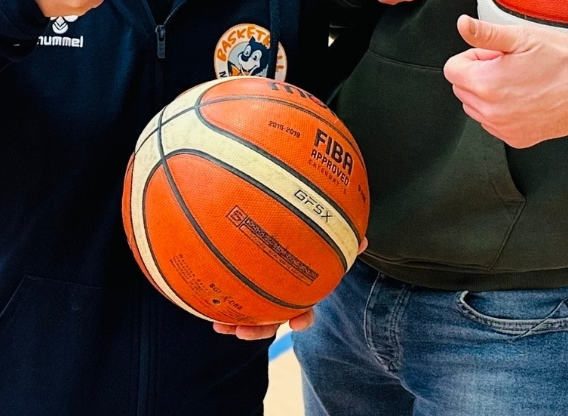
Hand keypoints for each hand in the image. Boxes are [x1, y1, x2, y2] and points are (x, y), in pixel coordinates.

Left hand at [211, 239, 364, 339]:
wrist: (289, 235)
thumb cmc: (310, 241)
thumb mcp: (325, 241)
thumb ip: (343, 242)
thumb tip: (365, 240)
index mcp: (299, 291)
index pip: (304, 310)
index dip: (301, 320)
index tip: (297, 324)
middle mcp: (280, 297)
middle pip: (271, 321)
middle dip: (258, 330)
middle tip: (244, 332)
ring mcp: (261, 295)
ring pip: (248, 314)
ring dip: (234, 322)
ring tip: (219, 325)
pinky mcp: (242, 286)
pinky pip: (231, 296)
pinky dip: (219, 299)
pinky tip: (202, 298)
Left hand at [444, 16, 567, 148]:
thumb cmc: (564, 61)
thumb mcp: (522, 37)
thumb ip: (485, 34)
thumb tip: (462, 25)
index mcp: (486, 83)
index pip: (452, 68)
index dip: (473, 56)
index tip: (493, 54)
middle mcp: (491, 111)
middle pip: (462, 88)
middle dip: (479, 74)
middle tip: (510, 65)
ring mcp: (503, 128)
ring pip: (476, 107)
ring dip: (488, 93)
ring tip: (519, 81)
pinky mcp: (517, 138)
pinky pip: (494, 123)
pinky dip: (502, 111)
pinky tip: (525, 98)